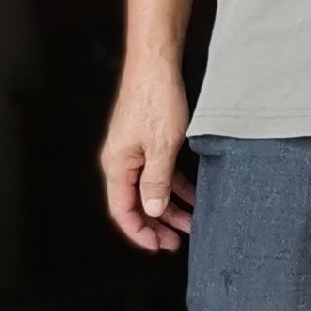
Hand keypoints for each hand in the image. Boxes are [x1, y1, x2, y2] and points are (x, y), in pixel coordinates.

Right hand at [101, 56, 194, 250]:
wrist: (156, 64)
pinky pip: (161, 171)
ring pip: (152, 188)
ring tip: (191, 223)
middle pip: (137, 202)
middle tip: (176, 242)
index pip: (122, 211)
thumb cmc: (155, 99)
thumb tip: (151, 210)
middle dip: (157, 224)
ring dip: (170, 206)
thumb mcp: (162, 146)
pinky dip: (176, 185)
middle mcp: (122, 160)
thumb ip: (156, 181)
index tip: (158, 246)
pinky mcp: (149, 139)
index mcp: (117, 165)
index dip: (139, 232)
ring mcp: (136, 150)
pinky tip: (193, 195)